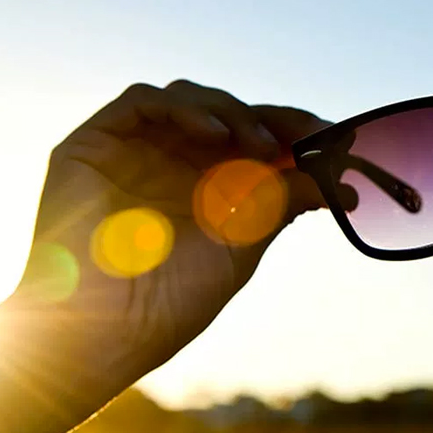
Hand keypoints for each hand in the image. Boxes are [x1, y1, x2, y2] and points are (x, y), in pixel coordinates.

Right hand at [7, 80, 330, 385]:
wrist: (104, 334)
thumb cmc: (169, 302)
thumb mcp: (242, 245)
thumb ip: (281, 204)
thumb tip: (336, 184)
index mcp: (203, 187)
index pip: (253, 141)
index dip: (293, 134)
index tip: (337, 141)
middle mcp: (169, 163)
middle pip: (228, 115)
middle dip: (274, 121)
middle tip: (311, 137)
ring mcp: (133, 151)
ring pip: (189, 98)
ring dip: (233, 113)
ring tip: (262, 146)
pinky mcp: (95, 144)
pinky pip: (142, 102)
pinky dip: (184, 110)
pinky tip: (216, 138)